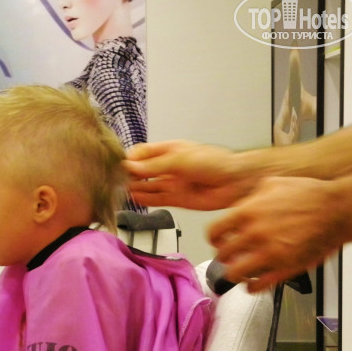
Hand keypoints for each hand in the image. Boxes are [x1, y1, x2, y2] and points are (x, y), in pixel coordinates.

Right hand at [123, 140, 253, 209]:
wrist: (235, 181)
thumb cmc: (214, 162)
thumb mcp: (179, 159)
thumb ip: (154, 167)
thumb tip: (130, 168)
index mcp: (169, 150)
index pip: (142, 153)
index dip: (130, 159)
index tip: (119, 164)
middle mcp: (169, 167)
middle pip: (143, 170)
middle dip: (130, 174)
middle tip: (116, 179)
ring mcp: (172, 183)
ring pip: (148, 186)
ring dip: (135, 187)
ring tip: (121, 189)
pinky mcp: (177, 199)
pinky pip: (157, 199)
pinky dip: (145, 199)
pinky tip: (134, 198)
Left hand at [208, 176, 346, 291]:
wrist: (338, 209)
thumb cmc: (310, 195)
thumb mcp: (272, 184)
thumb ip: (250, 198)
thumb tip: (238, 207)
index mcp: (248, 212)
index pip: (214, 232)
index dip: (213, 239)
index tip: (216, 242)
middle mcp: (255, 234)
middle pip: (223, 254)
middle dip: (223, 257)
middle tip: (226, 258)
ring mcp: (270, 253)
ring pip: (235, 273)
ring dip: (233, 274)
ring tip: (236, 272)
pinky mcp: (285, 268)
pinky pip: (259, 285)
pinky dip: (251, 287)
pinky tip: (251, 285)